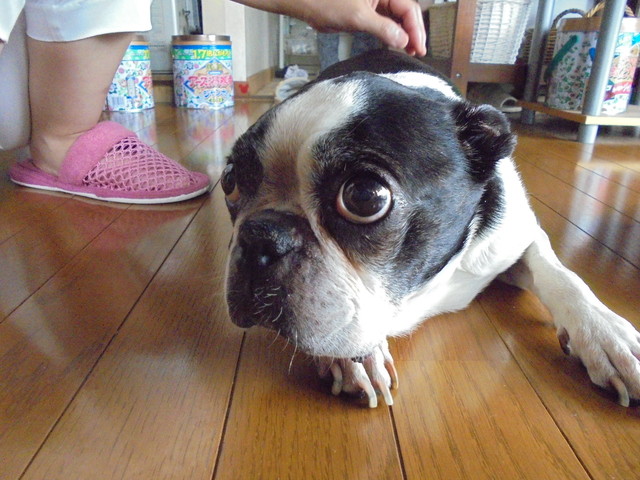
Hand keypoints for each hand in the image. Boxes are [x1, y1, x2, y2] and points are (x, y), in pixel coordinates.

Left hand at [235, 0, 425, 55]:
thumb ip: (383, 28)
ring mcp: (374, 2)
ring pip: (396, 18)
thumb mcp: (357, 17)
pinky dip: (391, 33)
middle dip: (412, 32)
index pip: (408, 8)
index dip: (415, 29)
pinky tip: (396, 44)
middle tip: (417, 51)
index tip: (419, 47)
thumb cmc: (325, 2)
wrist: (304, 2)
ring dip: (403, 34)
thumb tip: (402, 40)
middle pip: (405, 12)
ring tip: (409, 51)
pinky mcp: (366, 10)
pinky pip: (385, 21)